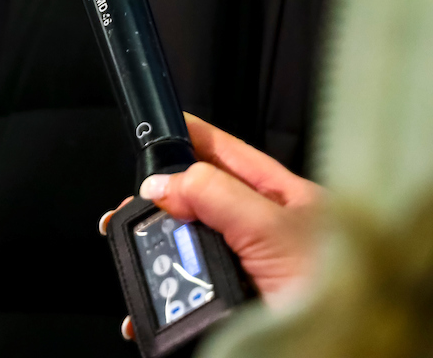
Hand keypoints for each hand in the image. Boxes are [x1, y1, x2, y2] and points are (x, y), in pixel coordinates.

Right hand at [100, 114, 323, 339]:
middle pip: (199, 198)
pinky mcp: (227, 301)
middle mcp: (262, 230)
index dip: (192, 137)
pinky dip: (158, 287)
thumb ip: (215, 194)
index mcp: (283, 199)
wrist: (334, 351)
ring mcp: (243, 267)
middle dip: (162, 198)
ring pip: (186, 244)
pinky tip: (144, 289)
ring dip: (154, 244)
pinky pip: (184, 285)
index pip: (228, 153)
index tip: (156, 129)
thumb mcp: (271, 228)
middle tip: (134, 203)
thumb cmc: (331, 294)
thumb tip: (162, 184)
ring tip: (131, 241)